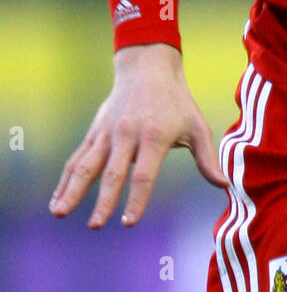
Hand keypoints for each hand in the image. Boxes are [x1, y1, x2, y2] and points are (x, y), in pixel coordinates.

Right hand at [49, 42, 227, 227]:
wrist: (147, 67)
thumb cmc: (177, 101)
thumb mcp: (197, 125)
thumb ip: (207, 157)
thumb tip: (223, 184)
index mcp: (154, 136)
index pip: (144, 174)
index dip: (137, 199)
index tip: (129, 222)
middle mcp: (128, 135)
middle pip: (114, 172)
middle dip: (104, 200)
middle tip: (96, 225)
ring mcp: (108, 133)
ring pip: (87, 165)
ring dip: (72, 190)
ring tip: (59, 213)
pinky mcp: (95, 132)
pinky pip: (78, 159)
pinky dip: (66, 180)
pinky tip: (57, 200)